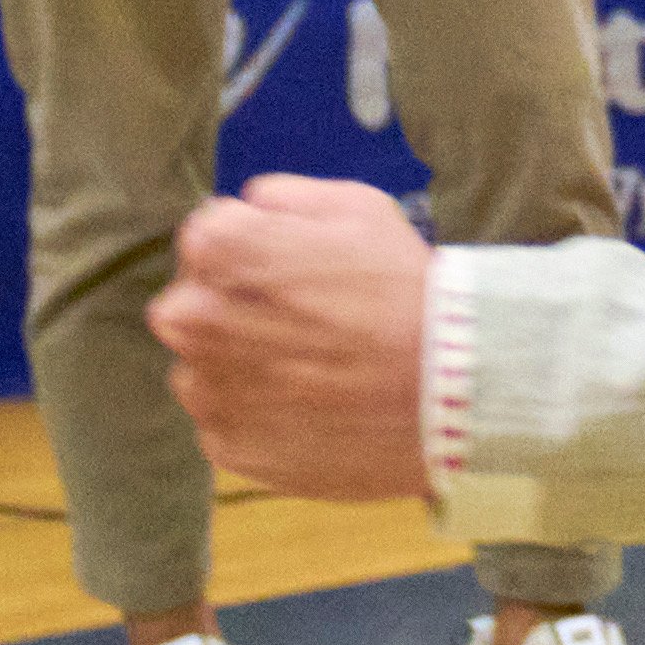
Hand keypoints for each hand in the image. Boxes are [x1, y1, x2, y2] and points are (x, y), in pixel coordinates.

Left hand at [152, 175, 440, 504]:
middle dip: (239, 311)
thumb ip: (286, 197)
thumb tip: (252, 208)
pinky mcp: (227, 446)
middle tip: (307, 325)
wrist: (453, 393)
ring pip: (208, 369)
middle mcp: (190, 318)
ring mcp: (207, 390)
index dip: (257, 252)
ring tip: (315, 372)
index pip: (207, 240)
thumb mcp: (360, 208)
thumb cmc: (407, 292)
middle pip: (197, 306)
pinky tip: (315, 409)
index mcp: (218, 249)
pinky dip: (263, 417)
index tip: (299, 273)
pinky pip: (232, 423)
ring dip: (245, 367)